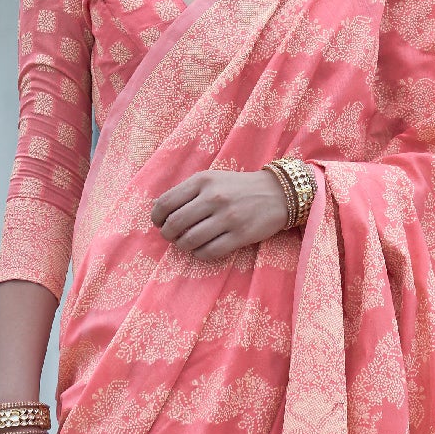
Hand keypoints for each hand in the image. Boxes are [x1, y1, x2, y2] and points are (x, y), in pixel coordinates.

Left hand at [151, 164, 295, 257]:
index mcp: (203, 180)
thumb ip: (187, 192)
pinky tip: (201, 250)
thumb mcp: (212, 179)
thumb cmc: (238, 187)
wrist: (278, 193)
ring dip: (183, 246)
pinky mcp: (240, 235)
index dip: (156, 217)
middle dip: (168, 234)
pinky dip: (199, 254)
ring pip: (190, 240)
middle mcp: (214, 197)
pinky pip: (209, 252)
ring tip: (187, 243)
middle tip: (172, 236)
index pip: (166, 202)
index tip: (159, 223)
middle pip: (175, 224)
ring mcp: (228, 217)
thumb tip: (158, 210)